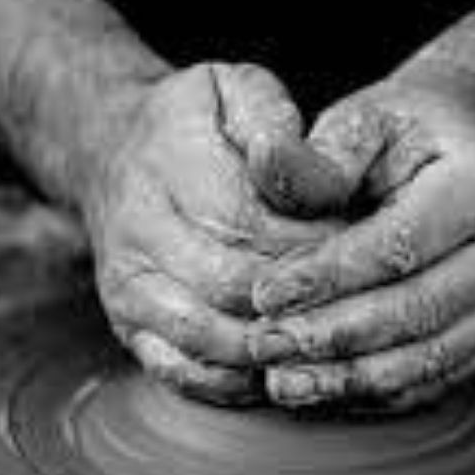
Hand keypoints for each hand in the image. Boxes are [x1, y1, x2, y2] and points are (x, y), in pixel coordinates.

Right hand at [77, 62, 336, 404]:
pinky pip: (185, 374)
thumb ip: (275, 124)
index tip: (362, 250)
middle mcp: (137, 231)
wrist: (112, 153)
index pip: (248, 222)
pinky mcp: (128, 327)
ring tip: (332, 342)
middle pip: (234, 288)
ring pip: (212, 340)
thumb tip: (300, 170)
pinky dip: (240, 384)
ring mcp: (128, 287)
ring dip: (278, 349)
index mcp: (168, 163)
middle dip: (305, 302)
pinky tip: (286, 370)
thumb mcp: (235, 89)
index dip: (311, 246)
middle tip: (361, 306)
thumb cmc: (196, 121)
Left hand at [251, 74, 474, 409]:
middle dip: (334, 337)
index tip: (263, 296)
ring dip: (352, 378)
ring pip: (431, 356)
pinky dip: (379, 390)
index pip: (399, 246)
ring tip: (284, 382)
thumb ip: (318, 156)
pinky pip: (440, 376)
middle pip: (419, 310)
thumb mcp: (362, 121)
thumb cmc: (401, 131)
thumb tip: (265, 160)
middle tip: (265, 348)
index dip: (328, 277)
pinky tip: (324, 391)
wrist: (460, 147)